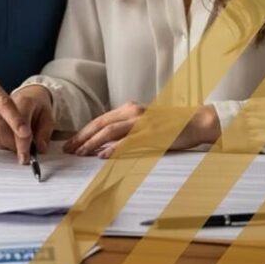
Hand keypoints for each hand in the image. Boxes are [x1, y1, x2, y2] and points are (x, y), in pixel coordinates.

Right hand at [0, 85, 54, 153]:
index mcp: (24, 103)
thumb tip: (40, 149)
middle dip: (15, 148)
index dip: (23, 147)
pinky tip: (7, 141)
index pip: (20, 128)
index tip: (24, 159)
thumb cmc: (38, 108)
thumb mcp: (48, 117)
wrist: (28, 95)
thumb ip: (45, 133)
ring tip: (16, 143)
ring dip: (6, 147)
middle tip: (24, 151)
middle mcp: (5, 106)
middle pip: (5, 135)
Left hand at [63, 102, 220, 157]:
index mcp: (130, 109)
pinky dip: (113, 147)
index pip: (100, 120)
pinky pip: (128, 140)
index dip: (84, 131)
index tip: (71, 142)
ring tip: (80, 153)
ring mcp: (142, 122)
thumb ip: (127, 129)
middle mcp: (133, 112)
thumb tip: (107, 142)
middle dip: (82, 137)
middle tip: (68, 150)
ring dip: (92, 142)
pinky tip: (103, 154)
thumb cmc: (171, 125)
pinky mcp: (152, 133)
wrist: (196, 121)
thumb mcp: (145, 122)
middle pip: (100, 123)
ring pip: (110, 130)